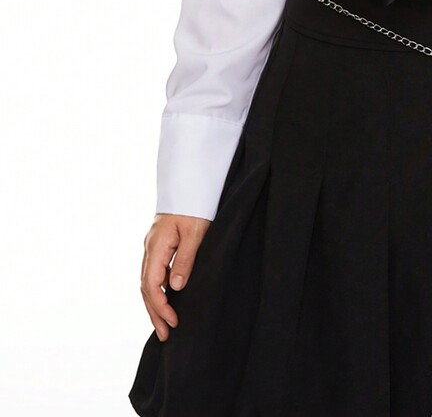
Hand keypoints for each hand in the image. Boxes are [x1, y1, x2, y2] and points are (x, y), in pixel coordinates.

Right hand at [140, 212, 211, 340]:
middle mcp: (150, 248)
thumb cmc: (195, 207)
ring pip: (148, 283)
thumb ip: (185, 260)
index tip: (173, 322)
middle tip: (165, 335)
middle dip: (154, 313)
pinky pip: (153, 274)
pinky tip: (165, 302)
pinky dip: (157, 292)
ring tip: (164, 326)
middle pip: (146, 288)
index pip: (152, 285)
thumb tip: (175, 288)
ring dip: (154, 305)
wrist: (191, 185)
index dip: (161, 307)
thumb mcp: (196, 233)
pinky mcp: (159, 246)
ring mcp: (152, 247)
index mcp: (156, 246)